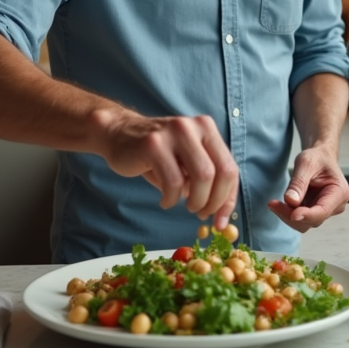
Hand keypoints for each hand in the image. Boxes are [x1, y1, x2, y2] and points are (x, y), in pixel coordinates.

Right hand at [98, 111, 238, 229]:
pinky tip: (165, 200)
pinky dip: (171, 199)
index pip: (230, 168)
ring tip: (183, 205)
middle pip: (220, 173)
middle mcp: (195, 126)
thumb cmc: (157, 155)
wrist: (118, 134)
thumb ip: (206, 180)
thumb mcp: (186, 162)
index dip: (228, 199)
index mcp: (207, 129)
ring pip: (201, 177)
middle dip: (213, 202)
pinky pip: (173, 181)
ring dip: (194, 201)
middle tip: (200, 214)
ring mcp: (174, 132)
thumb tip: (222, 214)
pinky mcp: (153, 144)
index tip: (221, 221)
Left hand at [267, 146, 348, 231]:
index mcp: (339, 193)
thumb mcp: (306, 163)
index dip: (307, 215)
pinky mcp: (314, 212)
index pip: (323, 211)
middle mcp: (335, 206)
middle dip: (291, 215)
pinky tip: (278, 204)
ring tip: (274, 203)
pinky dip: (287, 213)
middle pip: (312, 220)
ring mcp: (325, 211)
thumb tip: (290, 201)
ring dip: (287, 215)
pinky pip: (300, 219)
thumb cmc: (317, 158)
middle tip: (273, 203)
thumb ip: (298, 183)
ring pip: (304, 223)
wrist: (319, 158)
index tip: (292, 214)